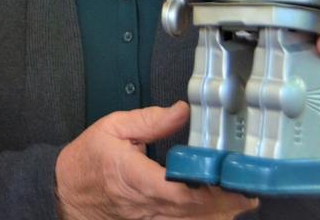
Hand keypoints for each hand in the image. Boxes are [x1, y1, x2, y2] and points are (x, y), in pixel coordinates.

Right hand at [55, 102, 257, 219]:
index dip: (212, 190)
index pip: (180, 191)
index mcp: (135, 178)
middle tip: (252, 188)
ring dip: (221, 215)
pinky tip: (221, 212)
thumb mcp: (113, 127)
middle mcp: (146, 206)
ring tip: (242, 199)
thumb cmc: (88, 160)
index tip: (234, 180)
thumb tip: (182, 111)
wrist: (67, 192)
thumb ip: (150, 120)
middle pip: (196, 212)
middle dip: (228, 203)